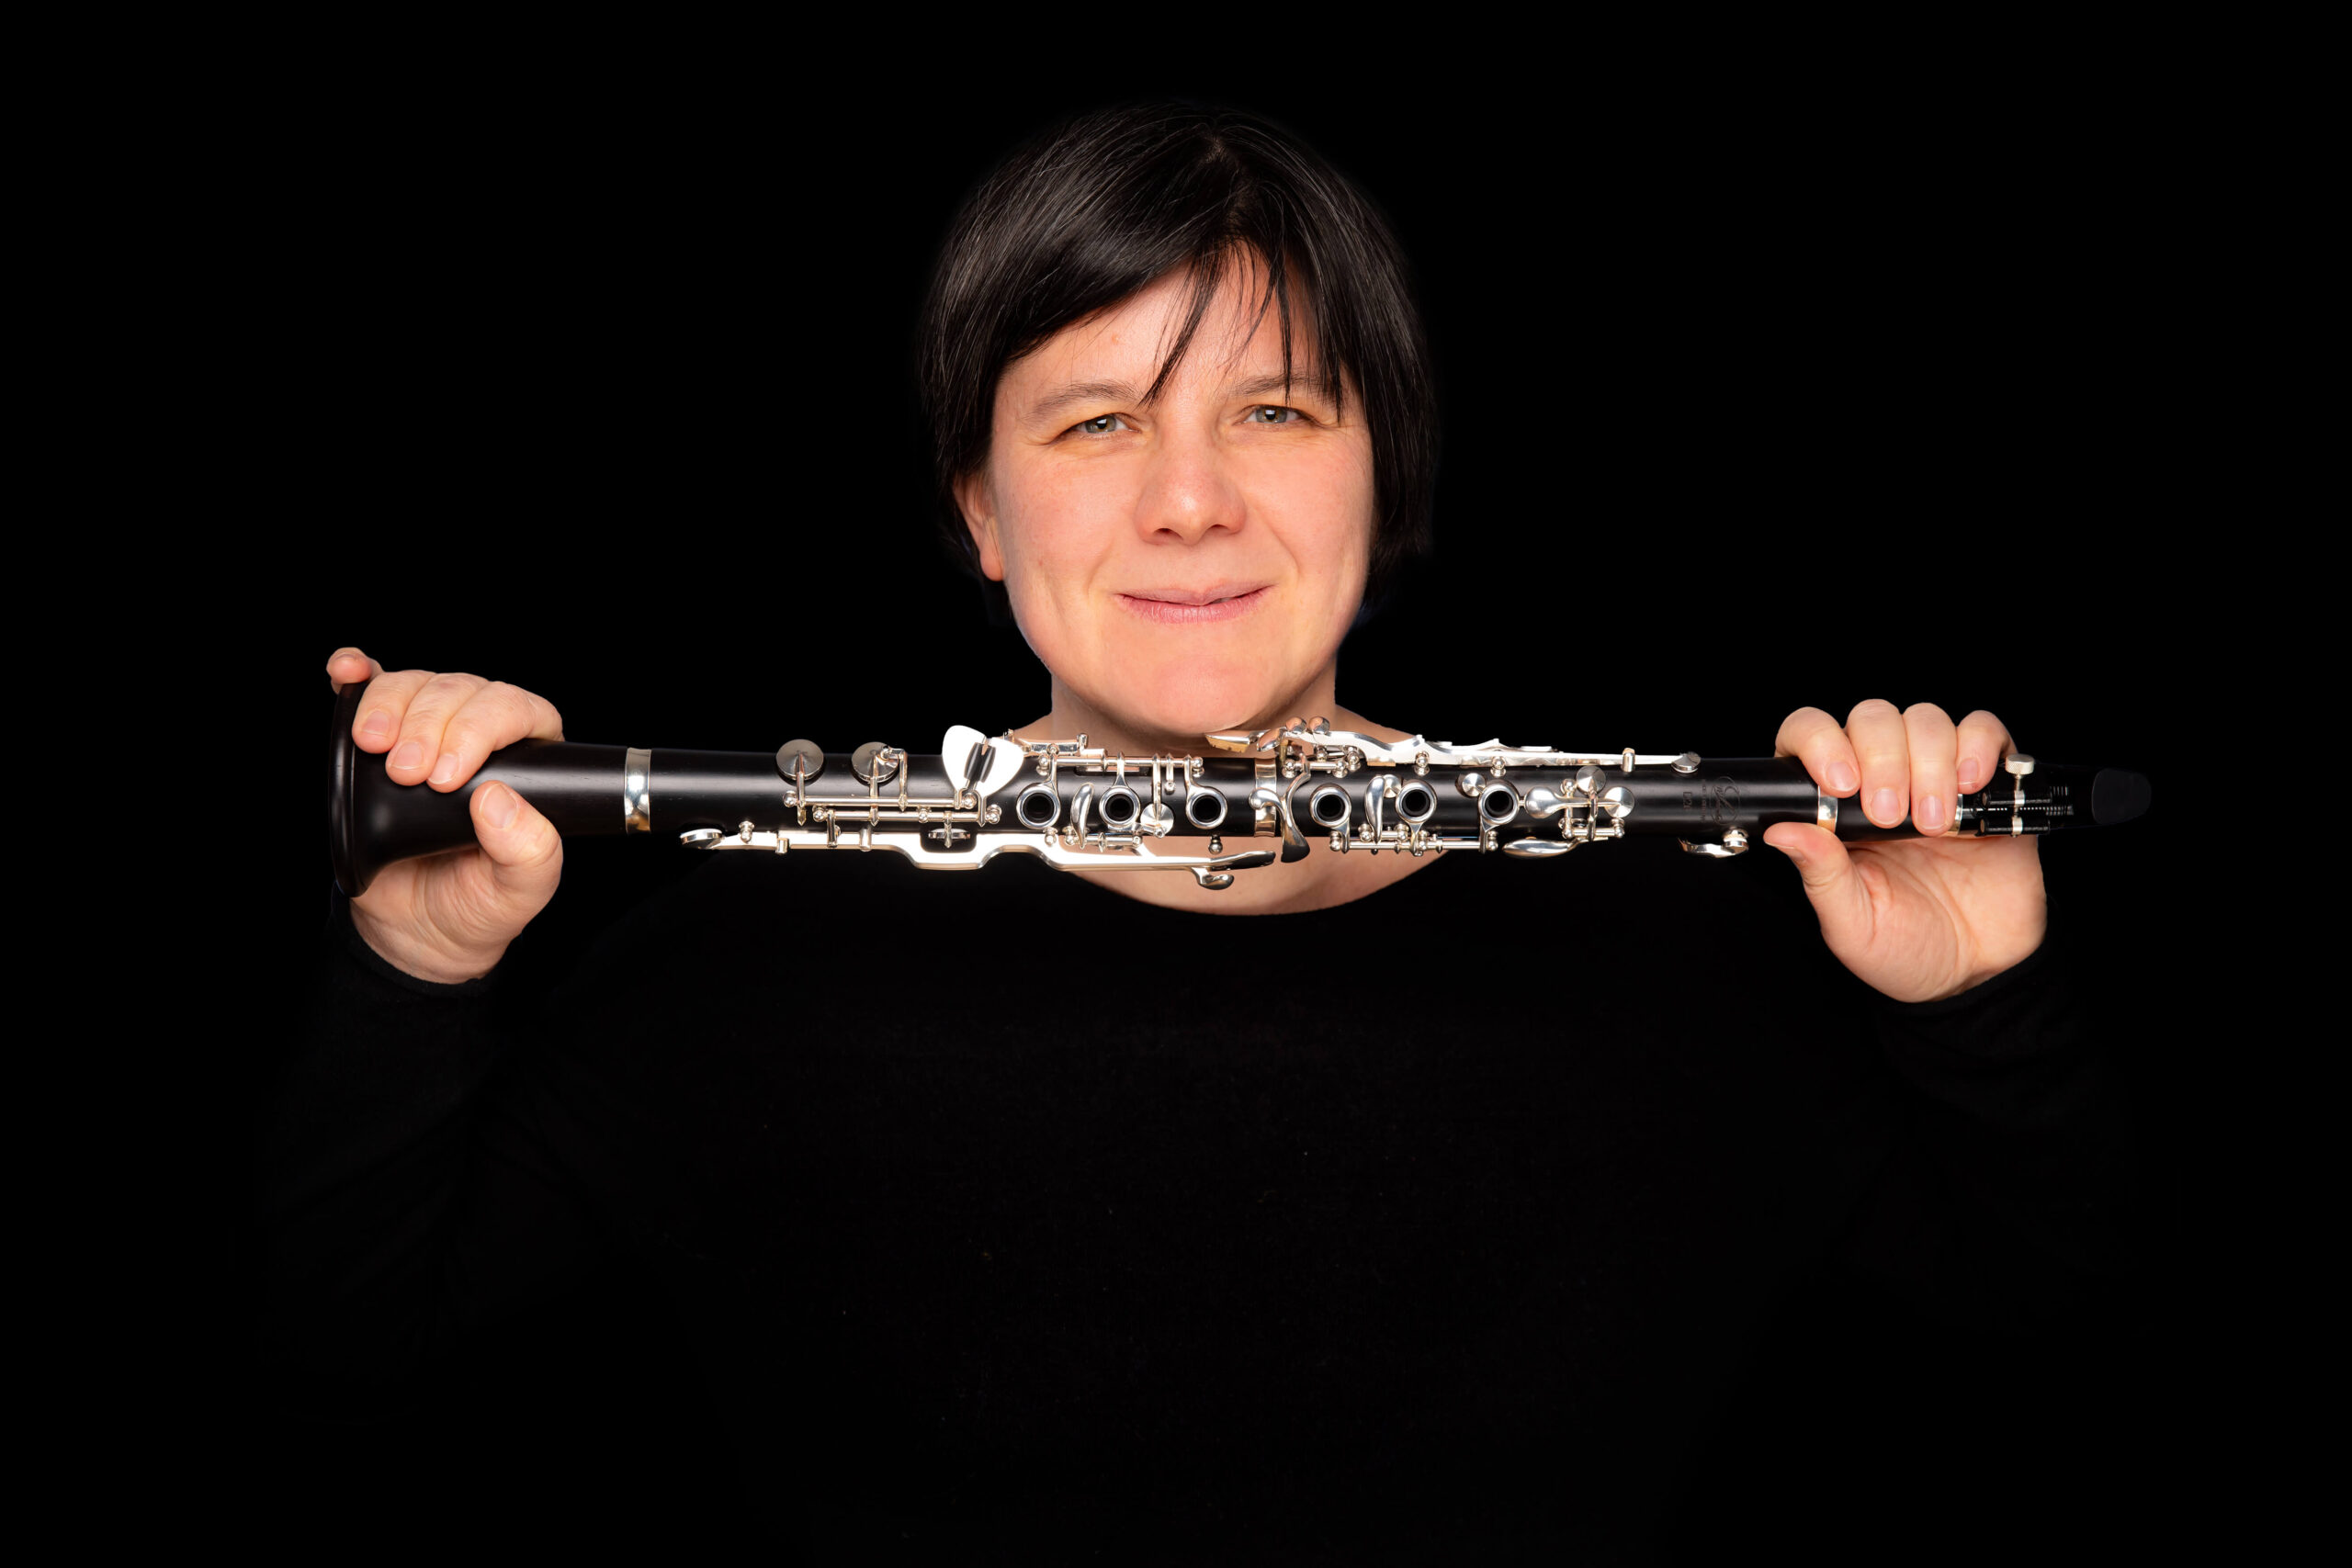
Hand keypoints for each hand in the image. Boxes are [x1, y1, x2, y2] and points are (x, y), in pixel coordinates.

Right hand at [326, 647, 566, 983]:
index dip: (480, 730)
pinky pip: (370, 686)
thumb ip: (528, 852)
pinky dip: (356, 674)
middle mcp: (483, 734)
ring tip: (375, 749)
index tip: (446, 778)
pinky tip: (347, 675)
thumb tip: (498, 799)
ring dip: (390, 705)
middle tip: (406, 774)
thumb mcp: (520, 891)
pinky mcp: (383, 734)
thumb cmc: (478, 900)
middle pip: (461, 691)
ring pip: (415, 685)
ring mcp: (430, 729)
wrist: (418, 925)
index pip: (518, 711)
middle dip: (429, 725)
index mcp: (529, 759)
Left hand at [1763, 700, 2046, 1002]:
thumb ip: (1820, 874)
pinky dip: (1979, 746)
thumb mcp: (1851, 923)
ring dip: (1929, 762)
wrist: (1977, 971)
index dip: (1820, 743)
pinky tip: (1971, 785)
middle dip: (1882, 759)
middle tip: (1892, 817)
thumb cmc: (1905, 947)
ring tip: (1934, 823)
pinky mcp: (1989, 786)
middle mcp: (1881, 781)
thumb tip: (1781, 831)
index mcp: (1834, 810)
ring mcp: (1935, 777)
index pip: (1810, 736)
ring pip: (1925, 719)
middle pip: (1872, 718)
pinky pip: (1985, 731)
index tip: (1840, 784)